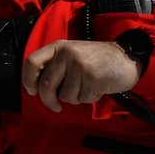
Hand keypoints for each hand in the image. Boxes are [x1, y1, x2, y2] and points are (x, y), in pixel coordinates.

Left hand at [21, 40, 142, 112]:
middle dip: (48, 100)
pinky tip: (97, 88)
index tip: (32, 91)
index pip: (31, 62)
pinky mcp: (93, 78)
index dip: (27, 79)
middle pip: (45, 84)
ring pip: (65, 95)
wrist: (127, 56)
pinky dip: (89, 98)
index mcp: (57, 47)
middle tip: (55, 106)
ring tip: (87, 87)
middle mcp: (66, 54)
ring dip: (75, 97)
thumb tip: (37, 87)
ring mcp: (80, 66)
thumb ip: (55, 66)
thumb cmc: (96, 59)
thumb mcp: (72, 54)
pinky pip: (82, 98)